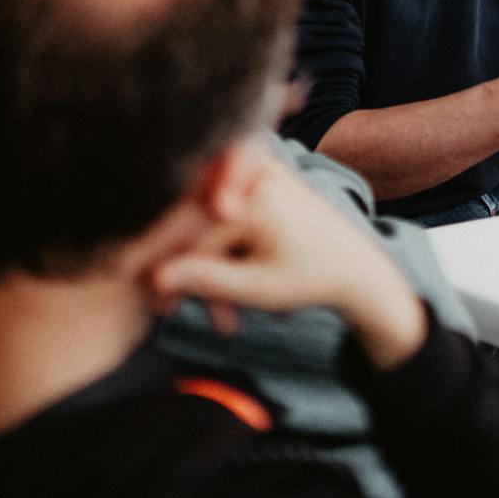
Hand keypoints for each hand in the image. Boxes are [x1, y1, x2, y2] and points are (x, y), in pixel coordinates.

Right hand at [150, 147, 426, 370]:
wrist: (359, 269)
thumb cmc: (313, 279)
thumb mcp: (258, 288)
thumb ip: (205, 281)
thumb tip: (153, 280)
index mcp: (254, 196)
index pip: (190, 234)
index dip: (161, 269)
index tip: (139, 296)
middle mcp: (254, 175)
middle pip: (195, 227)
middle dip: (186, 275)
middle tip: (169, 313)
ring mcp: (259, 176)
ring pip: (209, 228)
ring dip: (211, 273)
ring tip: (226, 321)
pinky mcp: (261, 185)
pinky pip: (224, 221)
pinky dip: (225, 255)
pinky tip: (237, 298)